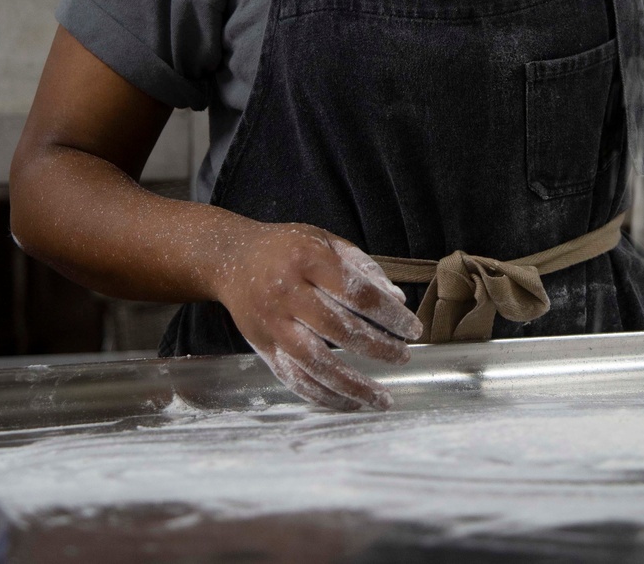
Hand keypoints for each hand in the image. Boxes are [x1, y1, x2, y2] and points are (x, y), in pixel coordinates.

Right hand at [216, 220, 421, 409]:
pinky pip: (294, 379)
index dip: (389, 315)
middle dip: (379, 348)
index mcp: (309, 261)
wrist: (231, 258)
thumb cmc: (287, 247)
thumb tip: (397, 299)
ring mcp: (273, 324)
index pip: (358, 293)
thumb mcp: (325, 241)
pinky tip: (348, 403)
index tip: (413, 329)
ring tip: (381, 398)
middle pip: (341, 330)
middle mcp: (289, 293)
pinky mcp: (262, 348)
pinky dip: (323, 396)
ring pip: (316, 364)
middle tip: (403, 356)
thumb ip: (362, 266)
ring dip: (353, 385)